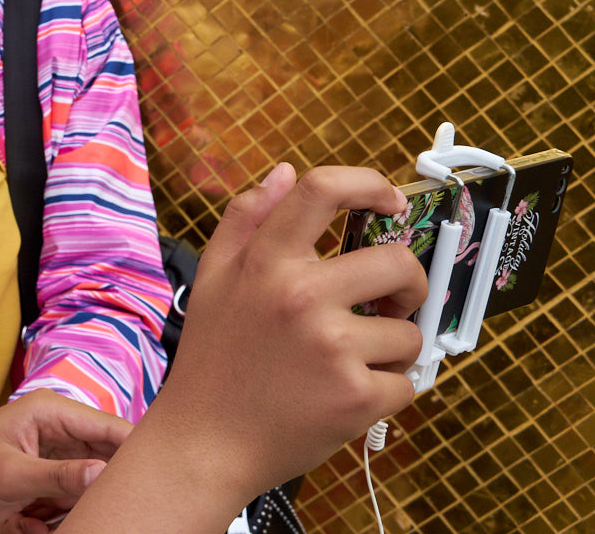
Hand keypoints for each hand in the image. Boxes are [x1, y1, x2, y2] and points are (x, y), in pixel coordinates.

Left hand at [0, 390, 129, 533]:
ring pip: (98, 482)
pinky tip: (53, 518)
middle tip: (130, 502)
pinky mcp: (53, 484)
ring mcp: (58, 459)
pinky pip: (81, 500)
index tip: (164, 471)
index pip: (109, 426)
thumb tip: (102, 472)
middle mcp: (60, 431)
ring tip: (74, 510)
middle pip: (110, 455)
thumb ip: (57, 476)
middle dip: (116, 480)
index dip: (138, 447)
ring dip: (93, 500)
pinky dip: (76, 512)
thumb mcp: (8, 475)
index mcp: (50, 411)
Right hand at [56, 164, 428, 533]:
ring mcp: (332, 347)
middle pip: (398, 262)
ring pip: (410, 331)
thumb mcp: (213, 277)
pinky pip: (408, 381)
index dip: (368, 184)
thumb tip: (284, 173)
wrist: (204, 442)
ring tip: (350, 361)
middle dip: (407, 285)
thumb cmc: (212, 361)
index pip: (323, 190)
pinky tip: (348, 394)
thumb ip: (246, 219)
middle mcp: (300, 296)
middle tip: (387, 304)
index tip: (389, 199)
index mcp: (266, 262)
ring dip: (393, 347)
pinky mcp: (357, 396)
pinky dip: (389, 390)